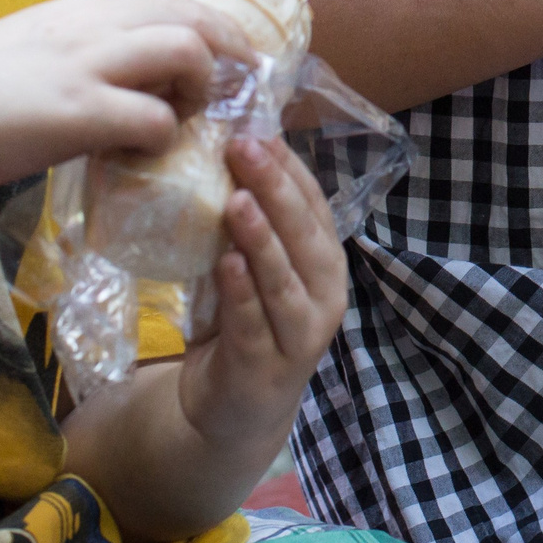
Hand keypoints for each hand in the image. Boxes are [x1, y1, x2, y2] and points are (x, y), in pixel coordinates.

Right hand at [0, 0, 244, 193]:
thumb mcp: (48, 44)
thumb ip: (97, 48)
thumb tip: (143, 76)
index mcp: (93, 7)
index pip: (185, 2)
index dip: (221, 35)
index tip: (231, 68)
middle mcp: (97, 23)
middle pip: (201, 19)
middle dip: (229, 60)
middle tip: (224, 99)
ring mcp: (89, 64)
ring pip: (189, 53)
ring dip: (198, 92)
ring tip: (176, 122)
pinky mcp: (77, 110)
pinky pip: (154, 119)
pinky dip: (161, 140)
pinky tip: (137, 155)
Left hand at [175, 137, 346, 451]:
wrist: (231, 414)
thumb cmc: (242, 325)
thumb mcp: (250, 268)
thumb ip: (244, 225)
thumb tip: (217, 151)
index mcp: (325, 264)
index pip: (314, 206)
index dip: (290, 168)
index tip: (258, 128)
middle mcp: (325, 297)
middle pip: (305, 236)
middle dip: (276, 189)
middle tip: (244, 148)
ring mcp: (300, 335)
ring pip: (285, 280)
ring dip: (263, 238)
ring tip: (237, 201)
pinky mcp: (265, 368)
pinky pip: (254, 324)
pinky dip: (242, 293)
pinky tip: (226, 264)